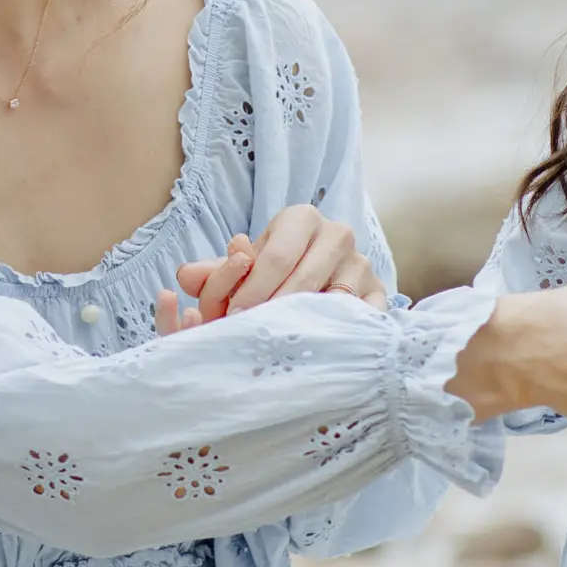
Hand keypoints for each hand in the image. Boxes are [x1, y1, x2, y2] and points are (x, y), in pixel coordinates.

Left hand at [152, 211, 386, 334]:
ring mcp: (362, 264)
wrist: (328, 279)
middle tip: (249, 336)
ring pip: (332, 299)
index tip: (232, 318)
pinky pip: (361, 317)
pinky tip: (317, 347)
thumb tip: (186, 277)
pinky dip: (338, 333)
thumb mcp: (245, 267)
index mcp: (301, 218)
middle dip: (271, 310)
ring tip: (278, 344)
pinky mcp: (380, 293)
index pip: (274, 256)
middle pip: (302, 278)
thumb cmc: (276, 272)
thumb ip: (215, 272)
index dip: (250, 290)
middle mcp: (337, 234)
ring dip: (303, 324)